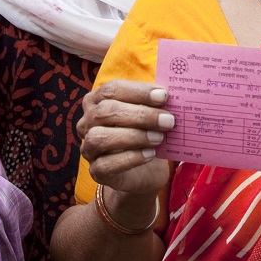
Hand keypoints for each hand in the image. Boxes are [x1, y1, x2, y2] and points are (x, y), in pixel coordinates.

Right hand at [77, 80, 174, 196]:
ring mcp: (88, 148)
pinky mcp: (96, 171)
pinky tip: (150, 154)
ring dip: (134, 136)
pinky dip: (130, 158)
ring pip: (100, 137)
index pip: (111, 89)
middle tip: (168, 120)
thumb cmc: (145, 133)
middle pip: (106, 112)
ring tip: (159, 137)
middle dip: (140, 115)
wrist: (145, 170)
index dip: (137, 91)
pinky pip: (106, 165)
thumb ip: (155, 104)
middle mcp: (87, 122)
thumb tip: (173, 95)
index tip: (163, 96)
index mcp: (97, 101)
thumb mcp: (150, 115)